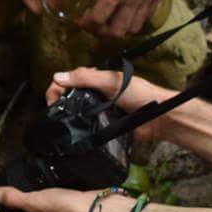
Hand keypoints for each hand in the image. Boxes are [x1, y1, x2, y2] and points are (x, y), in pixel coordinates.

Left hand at [0, 185, 135, 211]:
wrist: (101, 209)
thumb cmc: (65, 208)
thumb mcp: (35, 202)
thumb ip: (15, 198)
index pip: (32, 210)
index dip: (30, 197)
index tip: (31, 182)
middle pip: (48, 204)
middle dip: (47, 192)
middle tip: (45, 175)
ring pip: (63, 199)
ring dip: (61, 188)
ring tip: (57, 173)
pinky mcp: (88, 205)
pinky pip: (76, 194)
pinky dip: (74, 186)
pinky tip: (74, 176)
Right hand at [46, 66, 176, 141]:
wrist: (159, 119)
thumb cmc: (138, 94)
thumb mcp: (110, 81)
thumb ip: (86, 77)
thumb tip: (57, 77)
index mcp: (96, 79)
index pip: (69, 80)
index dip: (57, 87)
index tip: (52, 99)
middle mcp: (95, 94)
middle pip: (69, 97)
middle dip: (59, 103)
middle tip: (56, 113)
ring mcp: (98, 111)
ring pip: (75, 113)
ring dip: (68, 118)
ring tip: (62, 126)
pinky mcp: (103, 127)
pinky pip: (86, 128)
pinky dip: (79, 130)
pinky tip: (73, 134)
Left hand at [66, 0, 172, 38]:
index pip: (98, 19)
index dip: (85, 23)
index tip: (78, 18)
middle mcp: (131, 0)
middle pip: (116, 32)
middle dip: (101, 32)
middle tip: (93, 25)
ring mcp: (146, 1)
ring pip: (133, 29)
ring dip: (119, 29)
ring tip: (109, 22)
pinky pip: (145, 18)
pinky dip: (135, 21)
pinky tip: (126, 14)